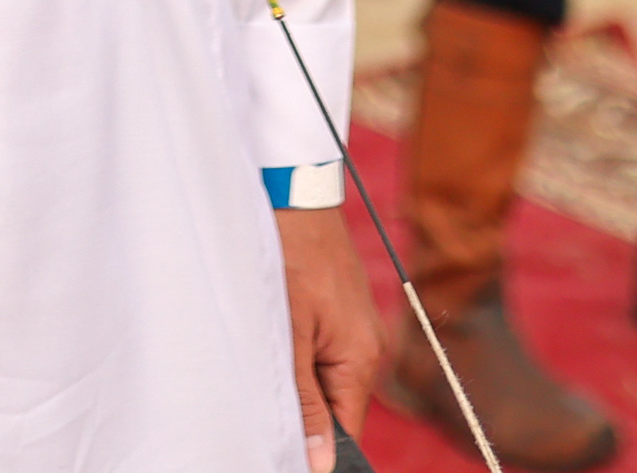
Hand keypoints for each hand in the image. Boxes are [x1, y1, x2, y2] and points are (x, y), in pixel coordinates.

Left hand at [277, 206, 383, 469]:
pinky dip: (305, 355)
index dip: (318, 450)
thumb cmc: (290, 254)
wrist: (295, 190)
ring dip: (301, 381)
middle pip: (338, 409)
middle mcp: (370, 348)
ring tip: (272, 356)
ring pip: (329, 380)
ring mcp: (360, 328)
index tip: (282, 448)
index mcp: (361, 360)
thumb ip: (305, 400)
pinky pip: (328, 352)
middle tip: (266, 399)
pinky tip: (280, 338)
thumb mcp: (290, 333)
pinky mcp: (345, 311)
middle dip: (305, 413)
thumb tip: (322, 462)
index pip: (347, 434)